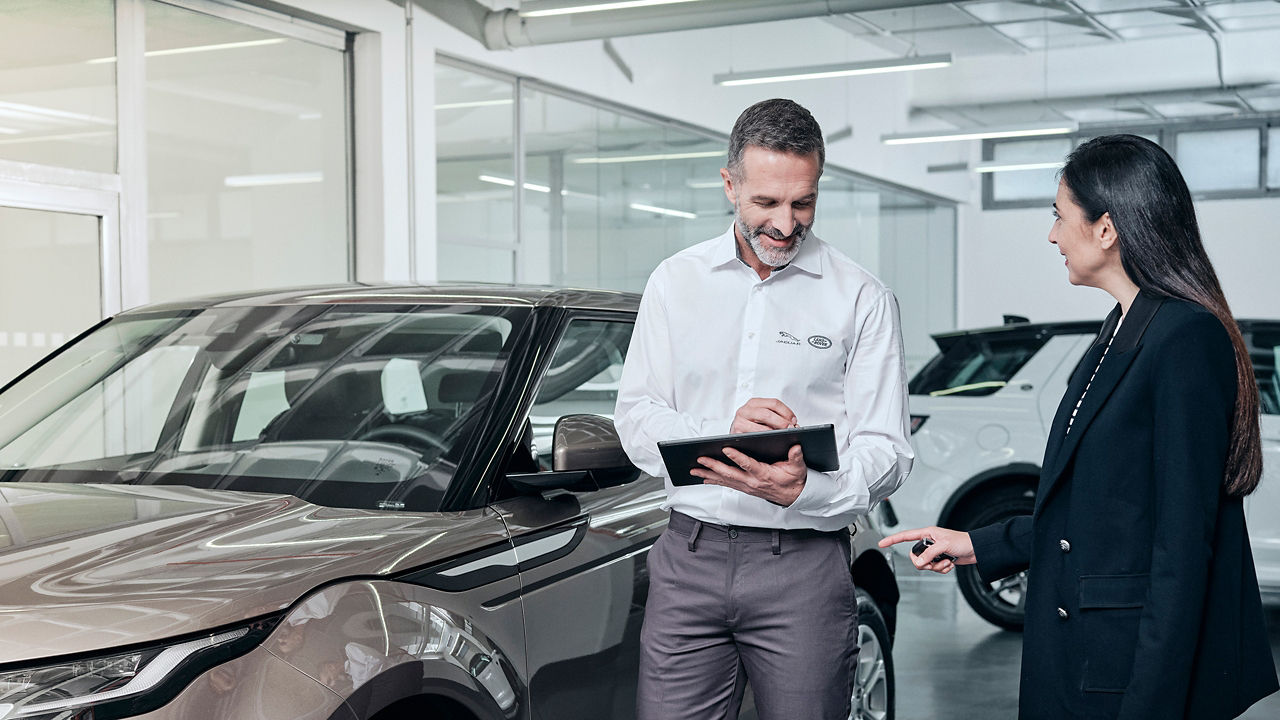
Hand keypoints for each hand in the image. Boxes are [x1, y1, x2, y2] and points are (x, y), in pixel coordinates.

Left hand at [691, 444, 806, 505]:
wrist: (793, 496)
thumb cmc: (794, 479)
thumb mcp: (798, 468)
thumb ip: (796, 457)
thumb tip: (795, 447)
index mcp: (764, 475)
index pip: (748, 465)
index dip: (737, 457)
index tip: (726, 448)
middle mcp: (752, 482)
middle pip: (730, 473)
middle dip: (714, 466)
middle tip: (701, 459)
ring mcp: (747, 486)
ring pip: (725, 480)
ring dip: (708, 475)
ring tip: (694, 470)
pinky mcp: (744, 488)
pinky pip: (726, 484)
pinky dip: (714, 481)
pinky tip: (703, 478)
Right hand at [731, 398, 797, 433]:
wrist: (735, 439)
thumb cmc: (752, 427)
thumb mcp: (763, 417)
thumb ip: (778, 417)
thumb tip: (794, 424)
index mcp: (754, 403)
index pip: (774, 403)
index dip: (786, 412)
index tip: (794, 420)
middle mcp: (745, 410)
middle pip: (767, 413)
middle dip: (781, 422)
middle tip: (791, 429)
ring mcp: (739, 421)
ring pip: (761, 426)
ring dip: (774, 431)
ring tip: (784, 435)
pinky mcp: (737, 433)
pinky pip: (754, 435)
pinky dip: (765, 438)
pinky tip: (773, 441)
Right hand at [878, 526, 975, 574]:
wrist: (976, 550)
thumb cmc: (962, 541)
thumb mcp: (944, 545)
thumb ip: (929, 554)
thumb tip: (919, 562)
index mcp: (927, 534)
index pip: (905, 536)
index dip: (892, 539)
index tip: (882, 543)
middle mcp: (929, 543)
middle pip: (915, 557)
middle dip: (925, 563)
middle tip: (935, 562)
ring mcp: (934, 552)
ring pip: (925, 565)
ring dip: (937, 566)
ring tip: (947, 561)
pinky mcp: (940, 560)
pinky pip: (934, 569)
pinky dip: (942, 569)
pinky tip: (950, 563)